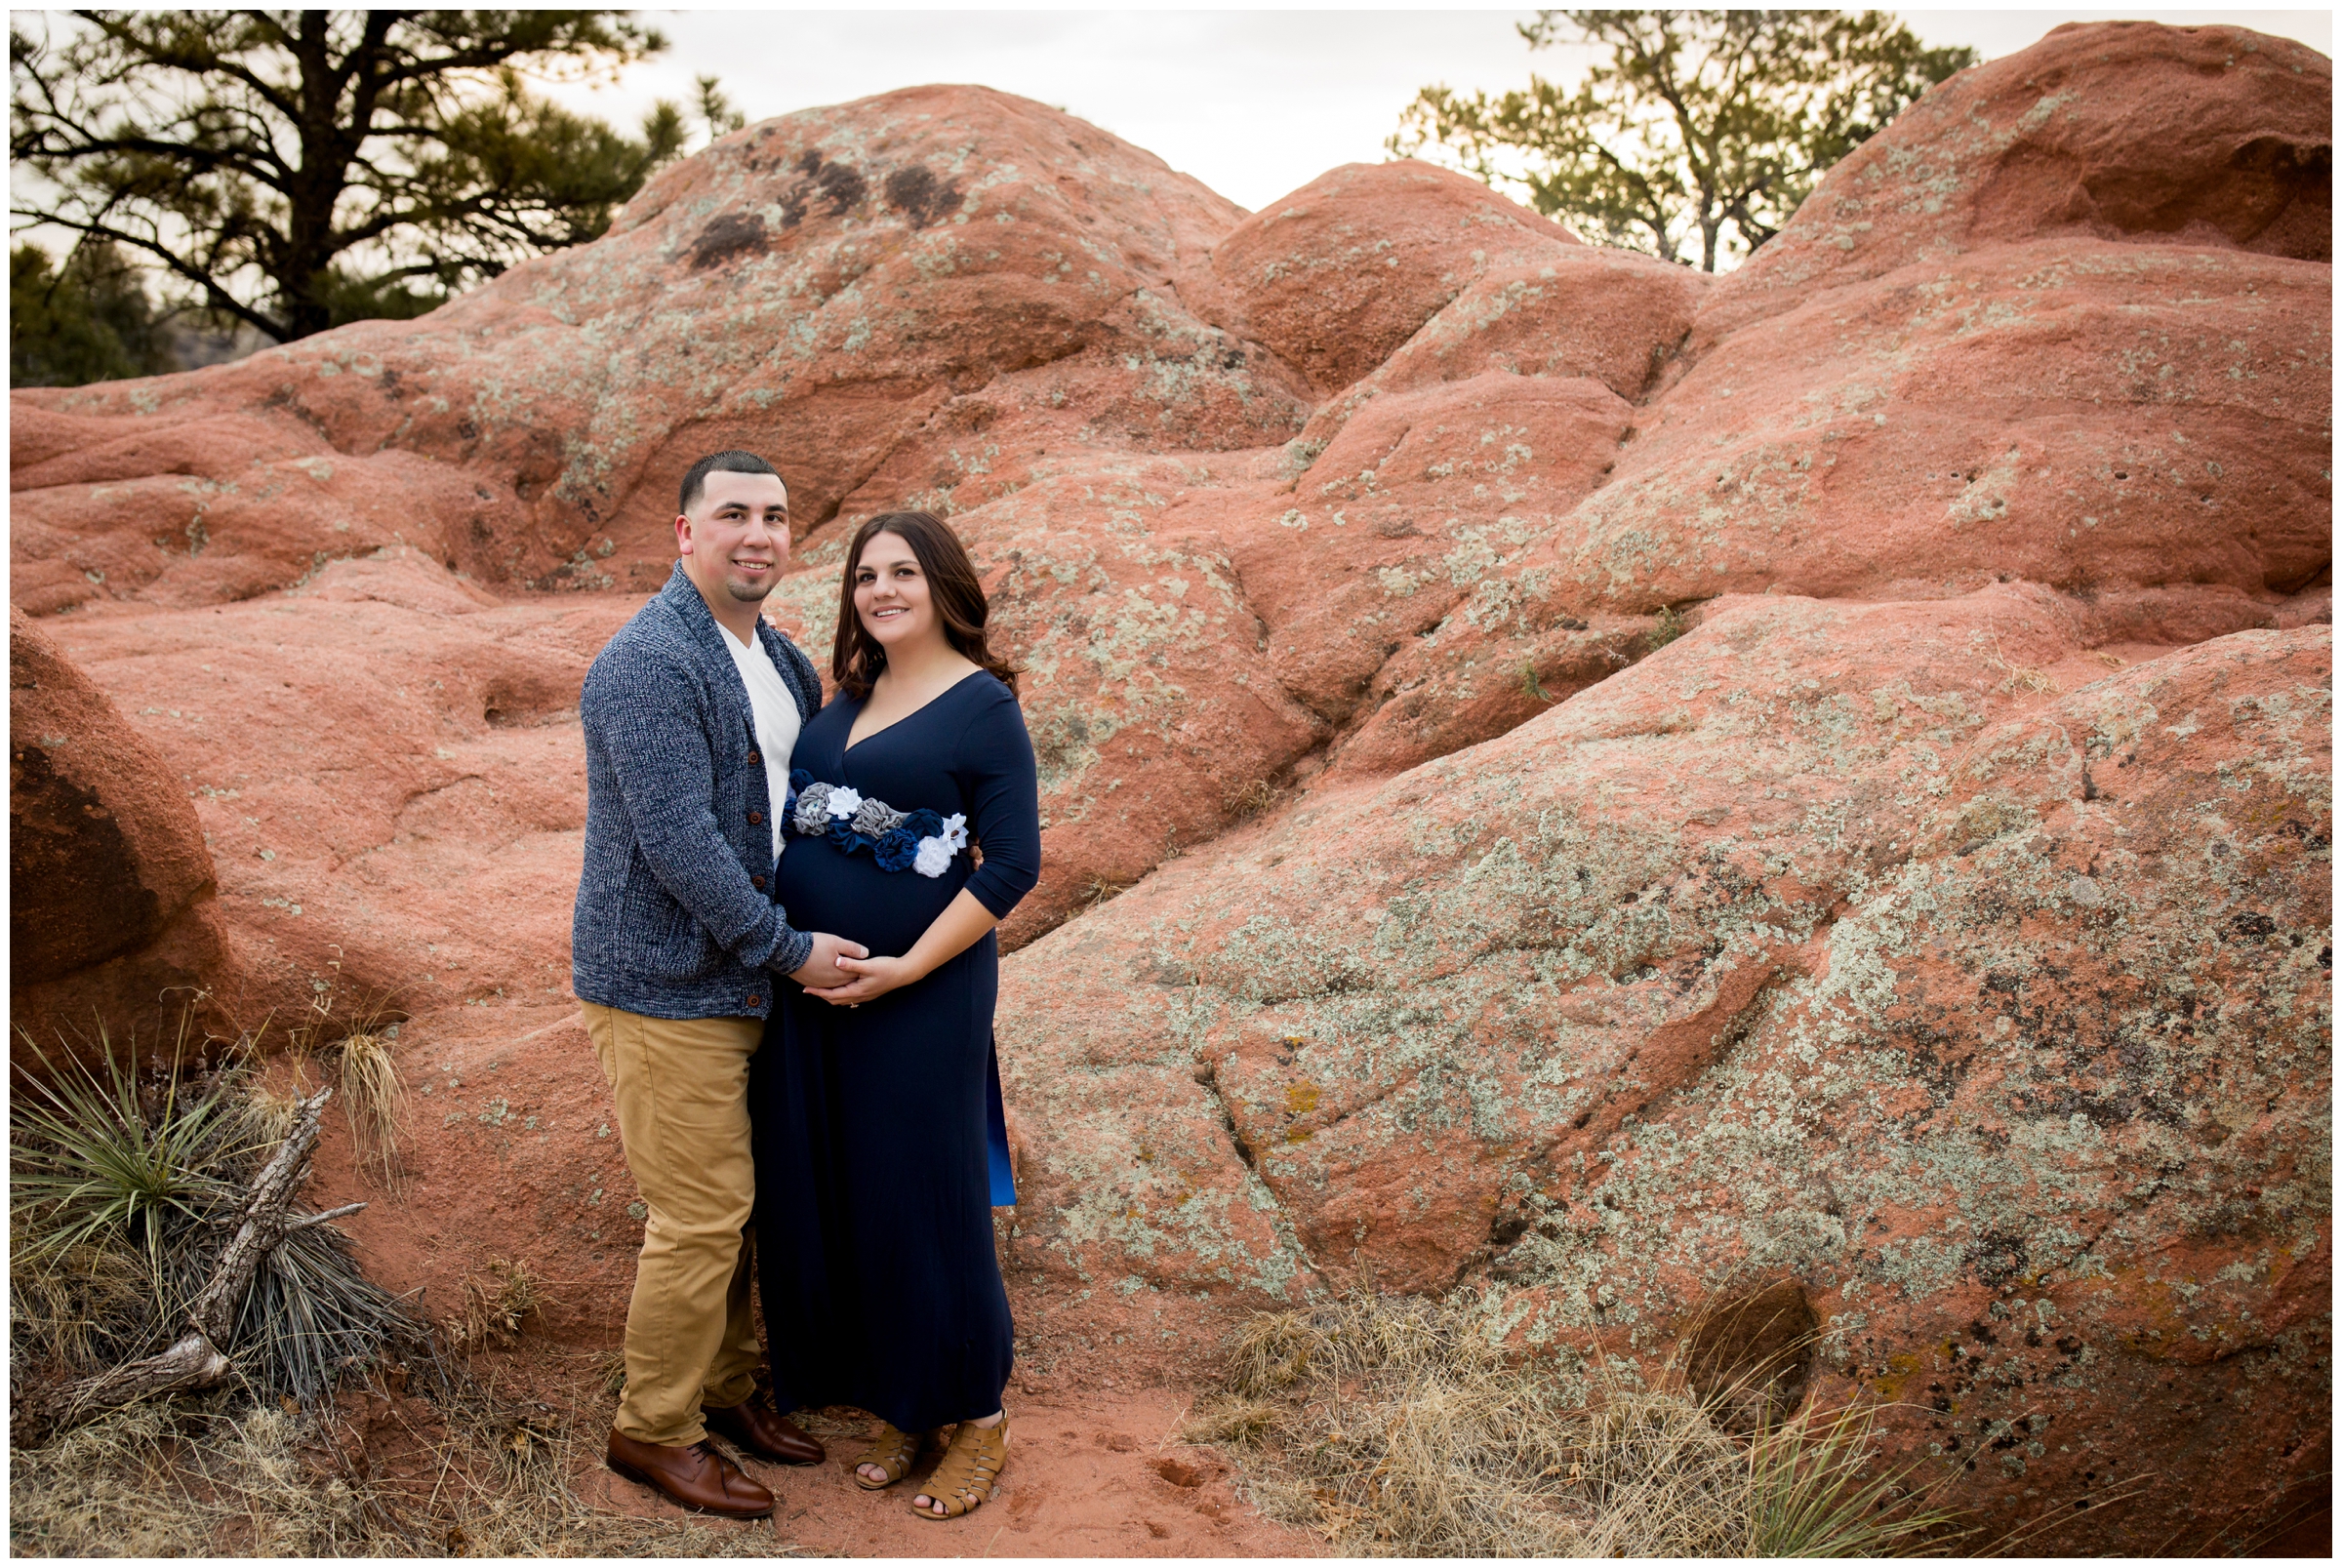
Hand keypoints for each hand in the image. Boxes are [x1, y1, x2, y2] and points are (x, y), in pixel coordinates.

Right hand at [787, 932, 868, 989]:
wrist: (789, 953)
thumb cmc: (814, 946)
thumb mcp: (836, 942)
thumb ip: (853, 949)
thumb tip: (866, 953)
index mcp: (841, 975)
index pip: (856, 975)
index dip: (861, 970)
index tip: (865, 965)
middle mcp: (832, 983)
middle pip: (846, 982)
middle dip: (852, 977)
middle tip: (857, 970)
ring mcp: (820, 984)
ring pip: (835, 985)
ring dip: (840, 981)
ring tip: (844, 974)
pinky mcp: (810, 983)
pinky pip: (823, 986)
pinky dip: (828, 983)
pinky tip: (829, 978)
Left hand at [803, 952, 921, 1006]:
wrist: (904, 973)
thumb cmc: (888, 968)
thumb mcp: (869, 965)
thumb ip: (851, 964)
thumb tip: (836, 961)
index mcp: (857, 990)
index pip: (832, 995)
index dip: (818, 992)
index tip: (806, 989)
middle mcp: (859, 996)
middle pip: (835, 1000)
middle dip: (821, 995)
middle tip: (809, 989)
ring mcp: (864, 995)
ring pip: (842, 999)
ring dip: (830, 995)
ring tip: (820, 989)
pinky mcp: (868, 992)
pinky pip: (849, 997)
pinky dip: (840, 994)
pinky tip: (838, 987)